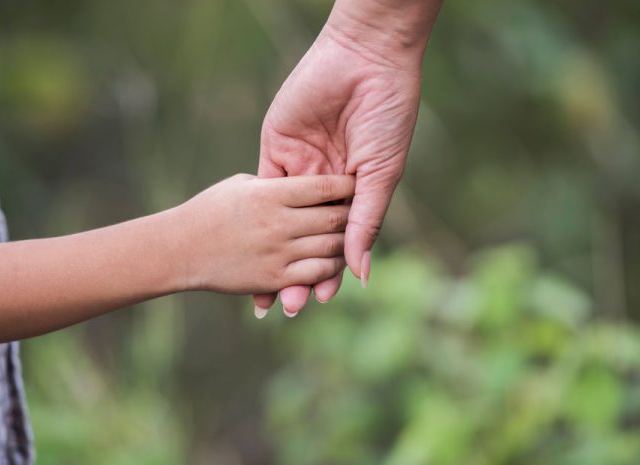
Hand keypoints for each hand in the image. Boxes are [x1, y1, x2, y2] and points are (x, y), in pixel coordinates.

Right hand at [176, 174, 353, 295]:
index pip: (323, 185)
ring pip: (332, 247)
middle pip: (334, 217)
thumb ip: (275, 184)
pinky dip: (331, 268)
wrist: (181, 249)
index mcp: (270, 194)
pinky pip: (316, 273)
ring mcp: (278, 252)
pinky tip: (334, 261)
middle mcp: (278, 223)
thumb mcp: (242, 186)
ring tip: (351, 237)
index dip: (347, 183)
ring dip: (346, 242)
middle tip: (362, 210)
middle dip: (353, 213)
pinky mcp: (274, 278)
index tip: (357, 181)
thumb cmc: (210, 210)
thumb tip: (306, 181)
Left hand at [254, 21, 427, 315]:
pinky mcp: (275, 151)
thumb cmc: (386, 116)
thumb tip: (360, 273)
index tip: (321, 299)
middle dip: (298, 271)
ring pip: (282, 222)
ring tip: (267, 289)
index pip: (337, 240)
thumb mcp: (381, 174)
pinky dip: (257, 219)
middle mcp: (324, 186)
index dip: (329, 271)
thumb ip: (366, 223)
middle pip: (306, 238)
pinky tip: (252, 245)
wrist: (365, 62)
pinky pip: (263, 190)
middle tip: (289, 306)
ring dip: (274, 254)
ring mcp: (299, 170)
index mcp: (354, 192)